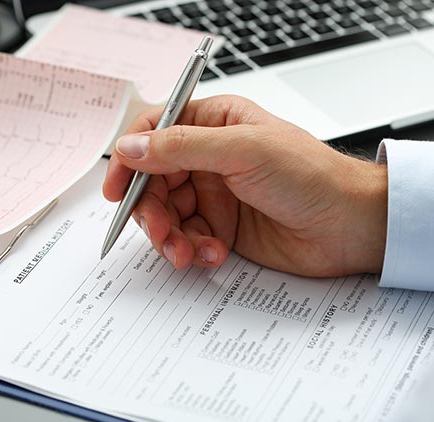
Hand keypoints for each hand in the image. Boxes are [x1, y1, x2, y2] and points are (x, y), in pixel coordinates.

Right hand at [103, 95, 387, 276]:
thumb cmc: (310, 175)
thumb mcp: (242, 150)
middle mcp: (208, 157)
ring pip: (166, 214)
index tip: (116, 189)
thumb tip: (129, 148)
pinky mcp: (220, 227)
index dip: (130, 160)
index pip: (153, 133)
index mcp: (212, 122)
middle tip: (160, 232)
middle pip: (152, 181)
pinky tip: (215, 254)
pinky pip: (187, 238)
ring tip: (187, 253)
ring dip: (170, 236)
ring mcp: (213, 193)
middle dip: (151, 211)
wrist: (350, 227)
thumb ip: (180, 147)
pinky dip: (194, 250)